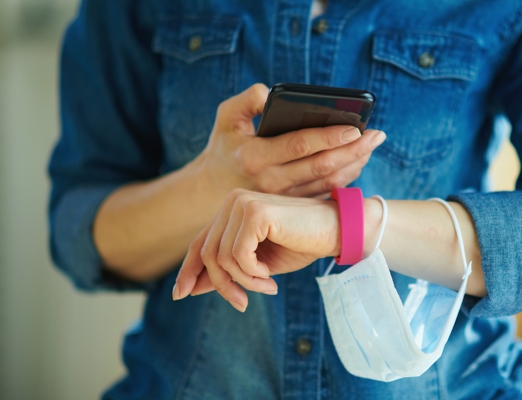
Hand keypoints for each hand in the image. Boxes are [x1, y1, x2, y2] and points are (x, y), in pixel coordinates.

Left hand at [173, 189, 339, 311]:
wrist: (336, 231)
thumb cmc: (302, 244)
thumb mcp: (258, 264)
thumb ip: (228, 270)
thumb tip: (190, 287)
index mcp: (232, 210)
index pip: (201, 242)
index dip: (188, 269)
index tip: (181, 295)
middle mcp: (232, 202)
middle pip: (208, 253)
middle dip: (222, 285)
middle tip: (243, 304)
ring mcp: (242, 204)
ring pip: (221, 258)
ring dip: (243, 282)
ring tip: (267, 287)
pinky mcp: (255, 212)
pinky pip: (237, 255)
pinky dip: (252, 274)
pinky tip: (270, 276)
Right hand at [196, 83, 385, 197]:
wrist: (211, 191)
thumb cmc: (225, 147)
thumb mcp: (225, 117)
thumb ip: (247, 100)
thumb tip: (271, 92)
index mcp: (255, 156)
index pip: (299, 146)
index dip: (329, 137)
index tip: (354, 128)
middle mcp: (271, 181)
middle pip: (321, 166)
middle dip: (353, 150)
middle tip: (377, 135)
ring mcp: (284, 197)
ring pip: (327, 182)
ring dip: (353, 164)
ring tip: (372, 146)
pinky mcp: (292, 205)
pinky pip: (324, 192)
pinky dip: (344, 178)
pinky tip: (358, 161)